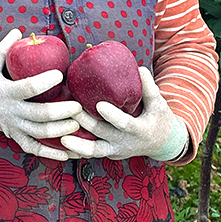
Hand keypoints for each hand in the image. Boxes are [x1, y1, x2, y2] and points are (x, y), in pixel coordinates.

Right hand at [0, 29, 82, 161]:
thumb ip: (5, 47)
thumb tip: (19, 30)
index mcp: (5, 90)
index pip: (28, 87)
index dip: (44, 82)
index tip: (60, 74)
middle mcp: (10, 110)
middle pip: (39, 115)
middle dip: (61, 112)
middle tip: (78, 106)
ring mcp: (12, 125)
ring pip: (39, 133)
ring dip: (60, 131)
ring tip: (77, 124)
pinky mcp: (14, 135)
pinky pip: (33, 148)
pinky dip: (50, 153)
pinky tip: (67, 153)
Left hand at [60, 67, 187, 161]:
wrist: (161, 143)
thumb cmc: (158, 119)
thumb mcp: (159, 104)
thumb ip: (148, 87)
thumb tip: (137, 68)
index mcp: (140, 130)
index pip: (124, 124)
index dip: (112, 116)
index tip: (99, 104)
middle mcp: (126, 143)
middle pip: (102, 135)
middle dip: (85, 123)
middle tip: (70, 110)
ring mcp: (115, 150)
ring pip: (94, 151)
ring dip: (76, 145)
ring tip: (60, 136)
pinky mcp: (107, 153)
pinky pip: (90, 154)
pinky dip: (75, 151)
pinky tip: (59, 144)